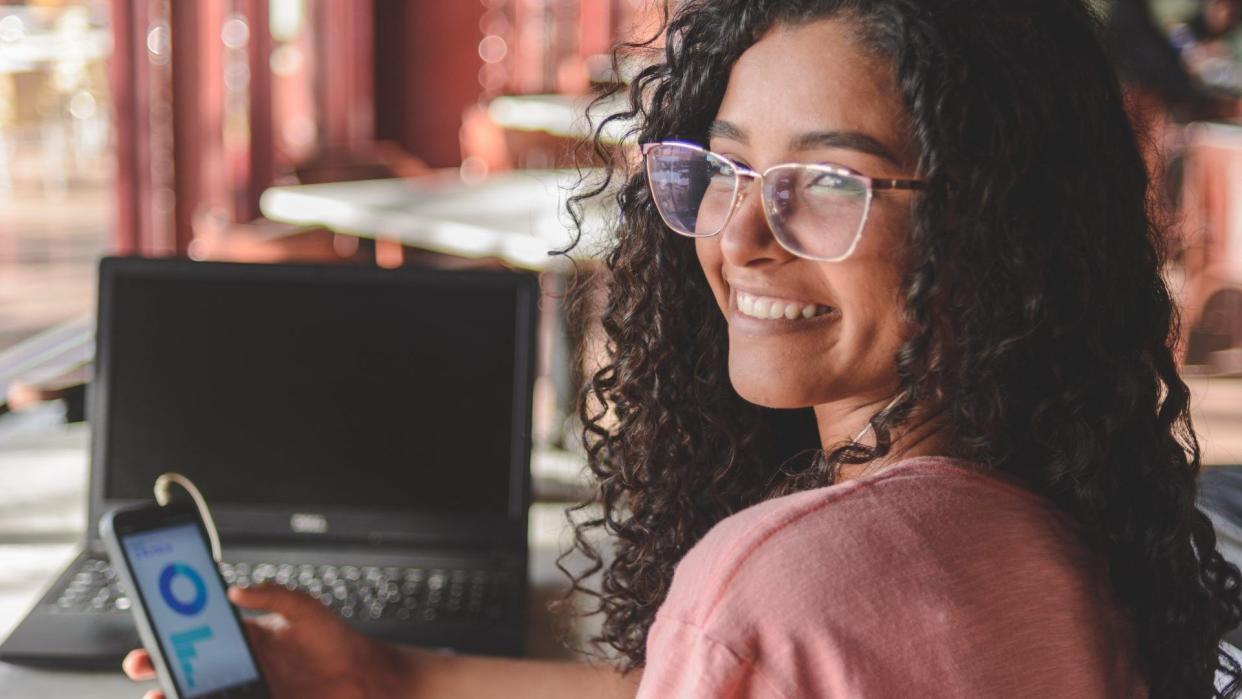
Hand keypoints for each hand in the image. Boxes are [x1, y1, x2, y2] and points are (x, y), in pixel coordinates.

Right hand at [122, 584, 406, 698]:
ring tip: (160, 697)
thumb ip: (274, 596)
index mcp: (245, 639)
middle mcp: (241, 668)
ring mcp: (250, 691)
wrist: (368, 677)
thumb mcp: (306, 610)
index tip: (147, 641)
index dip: (167, 641)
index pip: (196, 639)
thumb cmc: (337, 640)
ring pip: (202, 697)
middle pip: (188, 673)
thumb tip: (235, 590)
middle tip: (141, 670)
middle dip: (158, 672)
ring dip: (178, 697)